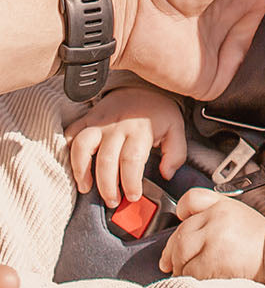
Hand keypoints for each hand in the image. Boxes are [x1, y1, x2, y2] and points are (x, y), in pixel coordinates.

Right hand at [64, 86, 186, 206]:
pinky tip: (73, 166)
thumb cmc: (158, 113)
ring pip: (82, 146)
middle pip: (106, 159)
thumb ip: (176, 153)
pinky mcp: (86, 118)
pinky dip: (66, 150)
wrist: (142, 86)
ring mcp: (99, 122)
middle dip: (107, 186)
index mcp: (140, 130)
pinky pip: (70, 133)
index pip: (132, 160)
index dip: (130, 182)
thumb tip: (166, 174)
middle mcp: (117, 126)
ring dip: (81, 170)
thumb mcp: (176, 129)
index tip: (133, 197)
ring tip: (86, 188)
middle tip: (112, 201)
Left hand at [159, 190, 264, 280]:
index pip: (191, 200)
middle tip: (173, 264)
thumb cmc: (260, 242)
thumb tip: (183, 220)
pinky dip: (190, 280)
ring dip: (181, 269)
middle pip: (181, 233)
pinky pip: (190, 272)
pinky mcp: (214, 261)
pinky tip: (200, 282)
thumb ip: (213, 213)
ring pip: (181, 254)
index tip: (178, 232)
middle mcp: (217, 219)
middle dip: (173, 253)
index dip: (180, 215)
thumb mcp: (239, 215)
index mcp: (223, 206)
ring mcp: (215, 239)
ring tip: (190, 274)